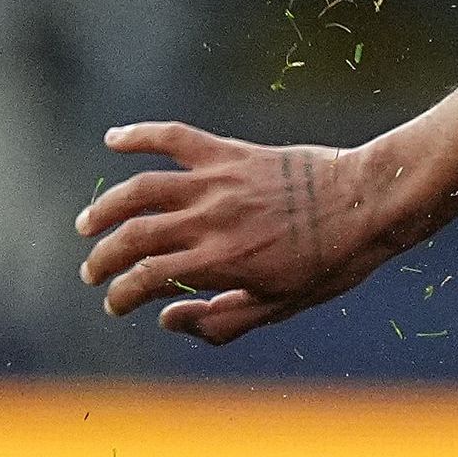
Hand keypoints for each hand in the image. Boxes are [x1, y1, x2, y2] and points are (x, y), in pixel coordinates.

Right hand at [76, 124, 412, 343]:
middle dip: (102, 259)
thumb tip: (166, 319)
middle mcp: (210, 219)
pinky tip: (112, 139)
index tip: (116, 305)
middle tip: (92, 272)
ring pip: (139, 190)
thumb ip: (222, 320)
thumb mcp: (282, 305)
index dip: (121, 295)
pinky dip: (139, 135)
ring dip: (105, 207)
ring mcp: (217, 182)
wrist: (370, 201)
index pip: (146, 280)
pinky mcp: (231, 153)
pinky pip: (175, 138)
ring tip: (87, 225)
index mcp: (220, 260)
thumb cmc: (332, 260)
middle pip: (132, 237)